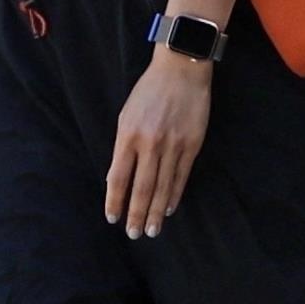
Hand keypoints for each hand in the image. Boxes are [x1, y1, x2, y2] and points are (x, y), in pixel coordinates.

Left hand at [106, 49, 211, 237]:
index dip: (115, 200)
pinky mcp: (192, 145)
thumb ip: (123, 146)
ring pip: (163, 187)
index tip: (112, 218)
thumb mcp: (127, 114)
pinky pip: (181, 176)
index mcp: (128, 134)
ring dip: (156, 212)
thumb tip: (118, 177)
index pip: (118, 177)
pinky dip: (174, 195)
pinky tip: (169, 208)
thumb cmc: (149, 91)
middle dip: (137, 214)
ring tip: (153, 230)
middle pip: (142, 188)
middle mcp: (150, 143)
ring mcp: (173, 145)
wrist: (181, 69)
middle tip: (134, 234)